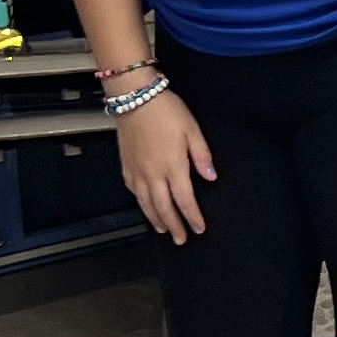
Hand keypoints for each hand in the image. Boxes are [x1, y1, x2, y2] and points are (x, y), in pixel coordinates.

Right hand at [114, 88, 216, 244]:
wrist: (135, 97)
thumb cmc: (164, 110)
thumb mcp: (192, 130)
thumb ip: (202, 157)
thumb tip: (211, 177)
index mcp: (172, 166)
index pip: (185, 200)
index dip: (192, 217)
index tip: (198, 228)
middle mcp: (152, 173)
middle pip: (164, 208)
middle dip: (174, 226)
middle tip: (180, 238)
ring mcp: (137, 170)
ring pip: (146, 203)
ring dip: (156, 219)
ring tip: (164, 229)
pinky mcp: (126, 165)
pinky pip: (133, 191)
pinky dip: (141, 203)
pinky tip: (145, 206)